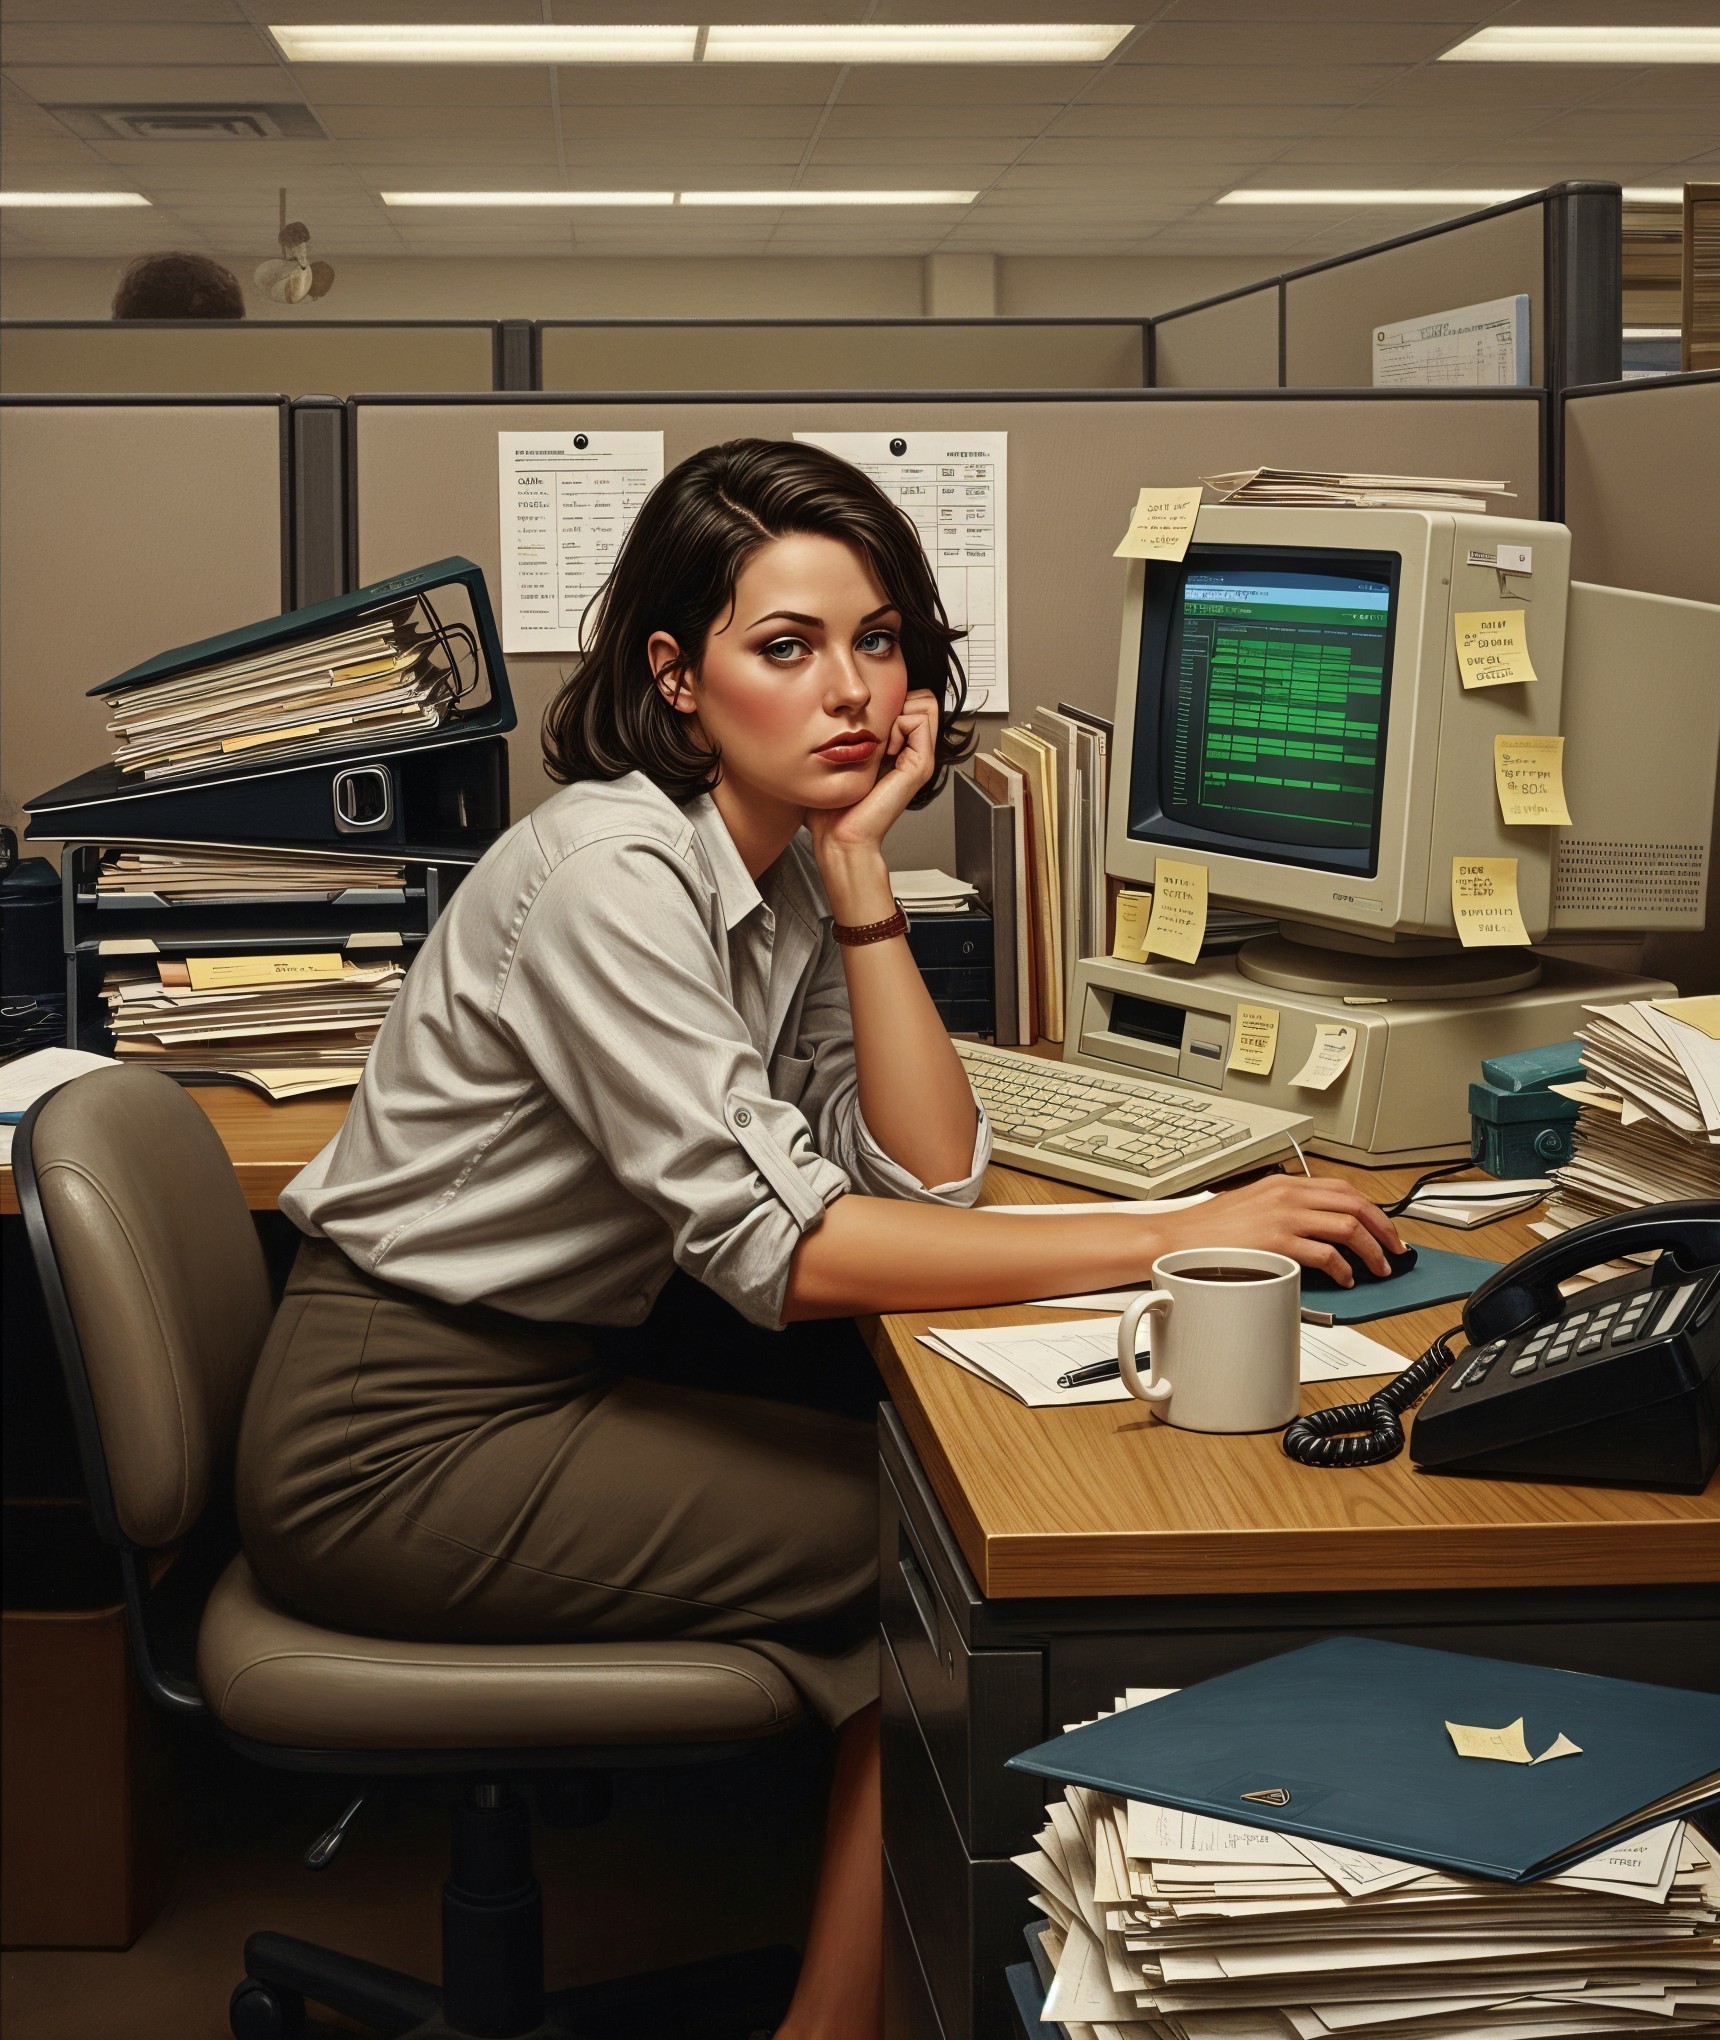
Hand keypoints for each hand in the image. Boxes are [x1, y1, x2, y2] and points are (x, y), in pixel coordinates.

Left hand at [806, 689, 939, 866]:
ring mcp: (920, 758)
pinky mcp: (920, 765)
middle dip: (899, 702)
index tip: (869, 726)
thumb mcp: (844, 755)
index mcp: (899, 749)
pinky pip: (920, 719)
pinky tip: (887, 750)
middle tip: (879, 731)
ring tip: (883, 743)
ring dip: (899, 713)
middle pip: (923, 698)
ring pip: (926, 703)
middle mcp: (914, 752)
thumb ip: (853, 732)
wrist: (839, 835)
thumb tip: (845, 707)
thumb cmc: (835, 804)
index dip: (892, 700)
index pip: (911, 699)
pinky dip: (900, 725)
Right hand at [1153, 1173, 1404, 1287]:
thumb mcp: (1251, 1205)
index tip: (1384, 1227)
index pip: (1342, 1189)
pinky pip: (1327, 1254)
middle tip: (1396, 1249)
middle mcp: (1287, 1195)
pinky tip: (1346, 1279)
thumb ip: (1283, 1210)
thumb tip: (1315, 1229)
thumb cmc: (1207, 1231)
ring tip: (1378, 1267)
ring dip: (1372, 1250)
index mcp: (1283, 1184)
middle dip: (1384, 1228)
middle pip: (1355, 1203)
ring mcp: (1284, 1218)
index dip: (1372, 1210)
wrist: (1176, 1240)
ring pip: (1349, 1226)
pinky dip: (1344, 1268)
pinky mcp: (1278, 1242)